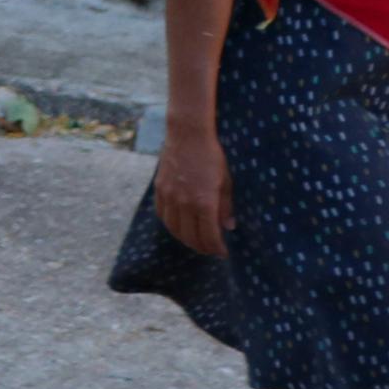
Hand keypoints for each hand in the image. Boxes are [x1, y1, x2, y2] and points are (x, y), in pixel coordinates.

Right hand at [154, 128, 230, 257]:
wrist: (187, 135)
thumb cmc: (212, 156)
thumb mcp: (226, 181)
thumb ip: (226, 206)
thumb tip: (228, 226)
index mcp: (204, 202)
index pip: (209, 235)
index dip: (217, 248)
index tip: (223, 253)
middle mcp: (184, 202)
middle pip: (190, 236)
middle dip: (202, 247)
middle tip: (210, 250)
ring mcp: (169, 196)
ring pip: (174, 228)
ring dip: (185, 239)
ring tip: (195, 241)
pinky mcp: (159, 189)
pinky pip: (162, 215)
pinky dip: (171, 225)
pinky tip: (179, 226)